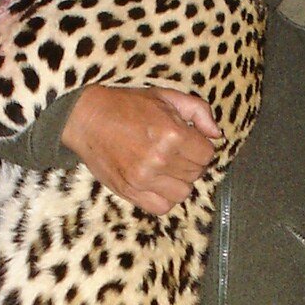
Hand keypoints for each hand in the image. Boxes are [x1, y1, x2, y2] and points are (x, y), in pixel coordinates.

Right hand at [60, 84, 221, 213]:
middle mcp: (160, 159)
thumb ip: (198, 111)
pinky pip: (162, 207)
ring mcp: (144, 179)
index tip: (189, 141)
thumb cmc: (126, 105)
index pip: (207, 154)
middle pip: (196, 174)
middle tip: (175, 151)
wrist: (87, 118)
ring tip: (166, 168)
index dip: (200, 147)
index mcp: (172, 134)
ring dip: (179, 181)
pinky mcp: (130, 192)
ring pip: (183, 193)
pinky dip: (164, 198)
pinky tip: (157, 183)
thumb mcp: (165, 96)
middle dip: (190, 162)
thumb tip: (218, 134)